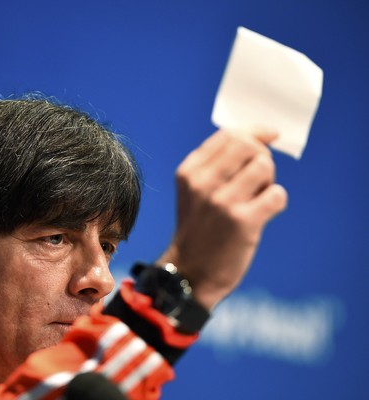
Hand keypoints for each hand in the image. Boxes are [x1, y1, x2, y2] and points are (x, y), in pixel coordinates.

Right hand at [156, 130, 287, 309]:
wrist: (190, 271)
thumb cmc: (199, 228)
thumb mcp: (194, 191)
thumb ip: (216, 165)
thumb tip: (260, 137)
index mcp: (189, 171)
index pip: (228, 135)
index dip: (255, 132)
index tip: (270, 136)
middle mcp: (202, 182)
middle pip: (248, 145)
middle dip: (262, 157)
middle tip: (259, 180)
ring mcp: (221, 202)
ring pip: (264, 166)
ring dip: (269, 181)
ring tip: (258, 198)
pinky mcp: (242, 221)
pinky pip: (277, 195)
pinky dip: (276, 202)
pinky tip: (263, 214)